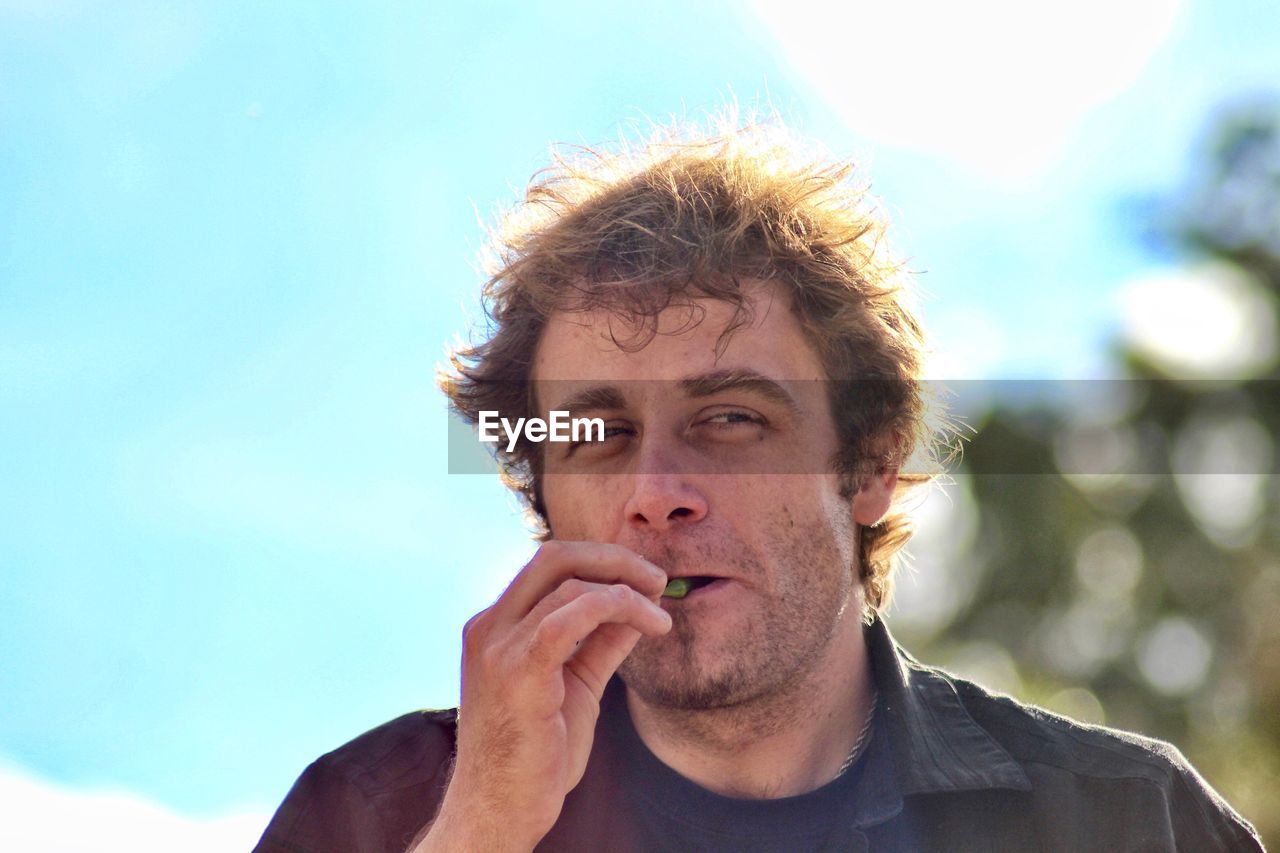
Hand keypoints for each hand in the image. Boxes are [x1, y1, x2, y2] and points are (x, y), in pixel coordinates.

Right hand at [415, 541, 670, 851]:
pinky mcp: (517, 672)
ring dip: (627, 589)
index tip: (644, 578)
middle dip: (614, 557)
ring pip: (569, 583)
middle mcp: (489, 627)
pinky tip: (649, 626)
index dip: (601, 560)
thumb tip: (638, 608)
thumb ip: (601, 643)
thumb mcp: (576, 686)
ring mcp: (497, 647)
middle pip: (554, 555)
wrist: (500, 811)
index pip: (548, 564)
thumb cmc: (536, 757)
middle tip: (657, 579)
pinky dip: (617, 608)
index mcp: (496, 626)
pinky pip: (571, 618)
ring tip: (660, 614)